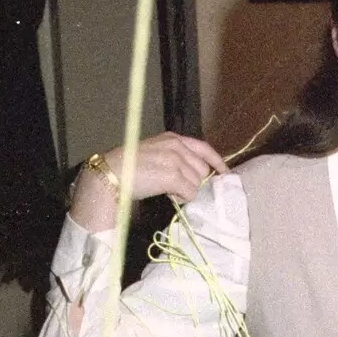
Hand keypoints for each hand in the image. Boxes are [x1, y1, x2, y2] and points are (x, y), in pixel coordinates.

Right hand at [69, 132, 227, 229]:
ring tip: (168, 191)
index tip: (225, 173)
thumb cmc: (129, 168)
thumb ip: (175, 159)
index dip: (217, 161)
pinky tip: (169, 196)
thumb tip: (194, 177)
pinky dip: (182, 198)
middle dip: (193, 181)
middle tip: (176, 188)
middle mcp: (176, 146)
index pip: (203, 148)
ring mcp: (175, 160)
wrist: (112, 175)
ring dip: (186, 191)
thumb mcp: (155, 154)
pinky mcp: (172, 175)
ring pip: (197, 183)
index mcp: (172, 138)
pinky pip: (190, 193)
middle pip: (202, 169)